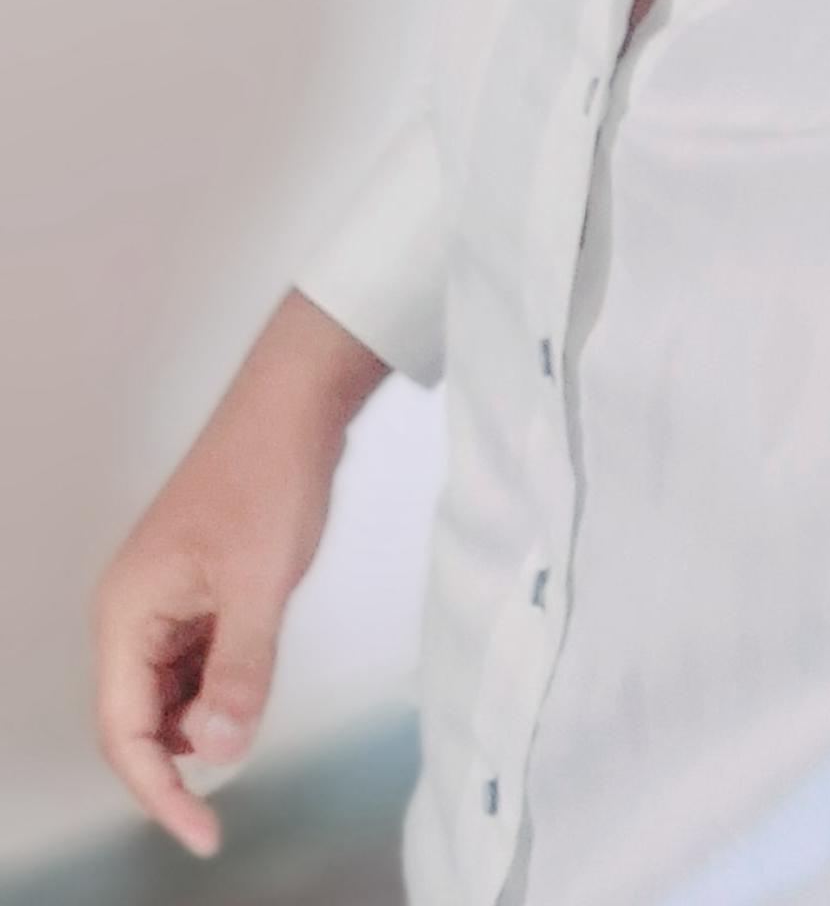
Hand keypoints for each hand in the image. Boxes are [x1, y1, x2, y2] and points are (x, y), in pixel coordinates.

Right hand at [90, 291, 388, 857]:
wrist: (294, 407)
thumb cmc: (267, 473)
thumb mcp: (261, 584)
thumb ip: (240, 670)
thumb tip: (221, 750)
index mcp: (127, 612)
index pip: (124, 732)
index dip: (159, 794)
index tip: (202, 833)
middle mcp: (133, 611)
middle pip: (141, 719)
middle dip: (187, 749)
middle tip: (244, 750)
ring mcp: (164, 600)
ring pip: (173, 692)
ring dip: (210, 710)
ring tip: (255, 682)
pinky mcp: (196, 591)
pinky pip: (198, 660)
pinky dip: (225, 678)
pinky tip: (256, 663)